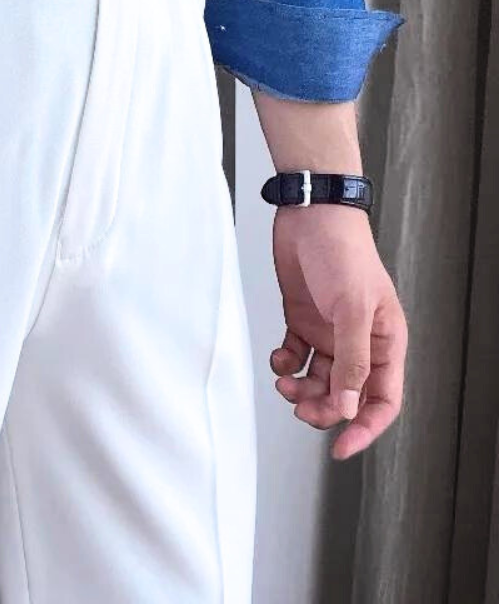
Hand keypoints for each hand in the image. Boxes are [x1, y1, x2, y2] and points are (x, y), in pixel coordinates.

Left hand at [268, 203, 406, 459]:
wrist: (309, 216)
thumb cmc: (341, 252)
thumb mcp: (351, 308)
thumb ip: (351, 359)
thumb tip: (349, 406)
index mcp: (385, 342)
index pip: (382, 399)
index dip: (364, 427)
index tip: (342, 448)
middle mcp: (358, 341)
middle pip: (346, 395)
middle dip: (324, 409)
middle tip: (300, 408)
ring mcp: (329, 331)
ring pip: (319, 380)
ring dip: (301, 389)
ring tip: (284, 383)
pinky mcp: (302, 319)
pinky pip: (296, 356)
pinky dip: (285, 364)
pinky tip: (279, 358)